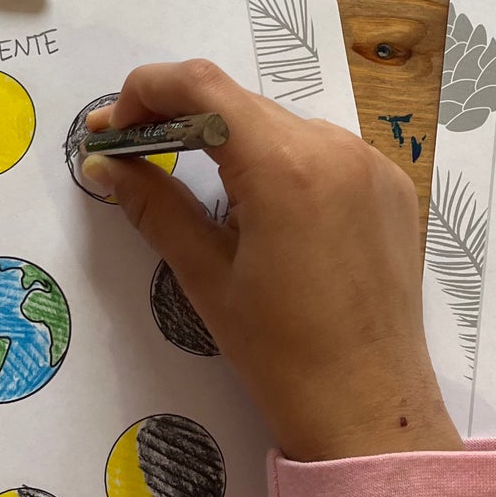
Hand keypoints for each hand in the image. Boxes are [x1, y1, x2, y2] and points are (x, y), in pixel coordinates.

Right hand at [83, 61, 460, 461]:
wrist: (369, 410)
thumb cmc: (280, 354)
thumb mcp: (206, 277)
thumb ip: (154, 206)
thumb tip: (102, 165)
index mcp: (285, 166)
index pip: (202, 86)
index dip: (145, 90)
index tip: (111, 126)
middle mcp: (335, 147)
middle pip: (239, 102)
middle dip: (179, 118)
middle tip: (132, 154)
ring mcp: (372, 163)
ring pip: (281, 125)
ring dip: (231, 139)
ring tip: (195, 184)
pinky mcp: (392, 186)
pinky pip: (323, 152)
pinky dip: (281, 162)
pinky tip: (261, 210)